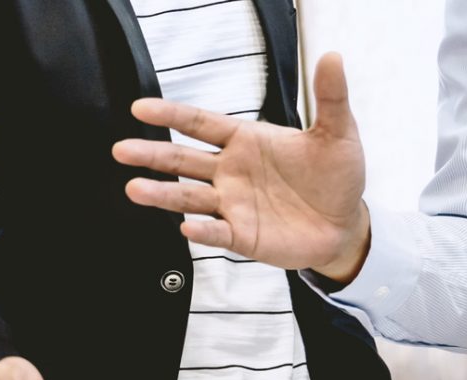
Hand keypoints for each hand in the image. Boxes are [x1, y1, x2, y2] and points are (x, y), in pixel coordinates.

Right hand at [112, 53, 371, 283]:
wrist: (345, 225)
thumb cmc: (336, 177)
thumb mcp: (339, 133)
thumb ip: (331, 97)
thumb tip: (332, 56)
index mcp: (246, 142)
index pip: (201, 124)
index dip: (171, 116)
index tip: (140, 108)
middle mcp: (230, 172)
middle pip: (183, 161)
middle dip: (152, 155)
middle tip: (121, 149)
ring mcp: (232, 205)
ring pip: (189, 198)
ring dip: (162, 194)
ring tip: (134, 189)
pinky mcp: (240, 236)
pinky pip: (216, 233)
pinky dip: (203, 231)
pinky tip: (187, 228)